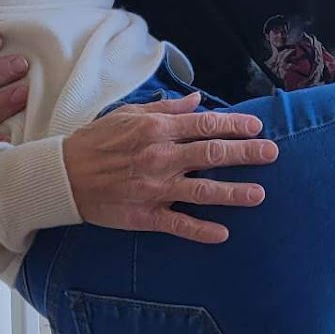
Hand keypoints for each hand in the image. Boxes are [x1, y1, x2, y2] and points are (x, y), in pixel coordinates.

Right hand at [63, 93, 278, 243]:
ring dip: (234, 193)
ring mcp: (155, 188)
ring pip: (203, 191)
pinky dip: (201, 230)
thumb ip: (167, 110)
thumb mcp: (128, 115)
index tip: (257, 126)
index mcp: (157, 130)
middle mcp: (161, 157)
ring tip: (260, 194)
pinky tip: (223, 233)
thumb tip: (196, 100)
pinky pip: (178, 224)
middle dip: (247, 153)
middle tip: (273, 153)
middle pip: (213, 154)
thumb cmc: (95, 142)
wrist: (61, 175)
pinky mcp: (145, 215)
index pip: (206, 125)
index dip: (236, 125)